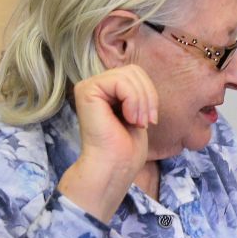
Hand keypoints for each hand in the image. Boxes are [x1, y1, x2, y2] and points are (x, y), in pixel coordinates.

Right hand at [57, 65, 159, 221]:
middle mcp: (95, 85)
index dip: (150, 93)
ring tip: (138, 122)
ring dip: (142, 101)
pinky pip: (120, 82)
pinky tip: (130, 119)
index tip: (151, 119)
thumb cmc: (126, 146)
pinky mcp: (86, 90)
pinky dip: (133, 101)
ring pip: (128, 75)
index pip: (136, 73)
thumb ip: (137, 91)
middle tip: (146, 122)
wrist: (114, 166)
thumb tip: (143, 75)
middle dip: (148, 96)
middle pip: (134, 71)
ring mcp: (88, 86)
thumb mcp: (138, 111)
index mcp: (107, 90)